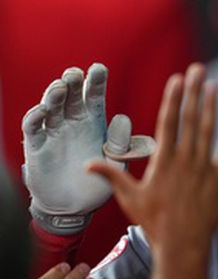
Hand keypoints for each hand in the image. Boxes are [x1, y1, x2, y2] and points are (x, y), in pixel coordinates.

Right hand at [23, 64, 130, 233]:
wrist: (75, 208)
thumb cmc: (98, 182)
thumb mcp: (116, 163)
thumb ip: (121, 143)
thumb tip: (122, 118)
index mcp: (94, 122)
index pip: (94, 96)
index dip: (96, 82)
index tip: (99, 69)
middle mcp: (72, 122)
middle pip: (71, 95)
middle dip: (72, 82)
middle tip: (75, 74)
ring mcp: (53, 132)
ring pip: (50, 105)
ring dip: (54, 94)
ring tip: (61, 87)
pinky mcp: (37, 146)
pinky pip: (33, 127)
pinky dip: (35, 117)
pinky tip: (43, 110)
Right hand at [87, 64, 217, 254]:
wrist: (182, 245)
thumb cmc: (154, 223)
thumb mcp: (129, 199)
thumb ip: (112, 177)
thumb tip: (87, 164)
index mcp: (163, 161)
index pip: (168, 122)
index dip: (173, 99)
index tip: (176, 80)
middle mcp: (184, 160)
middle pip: (190, 119)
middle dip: (193, 92)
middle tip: (197, 70)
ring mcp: (203, 167)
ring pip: (208, 130)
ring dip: (211, 105)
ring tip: (213, 84)